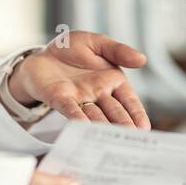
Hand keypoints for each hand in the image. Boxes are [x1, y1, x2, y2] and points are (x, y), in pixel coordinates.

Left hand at [8, 30, 149, 128]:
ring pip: (95, 116)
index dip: (137, 114)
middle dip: (123, 126)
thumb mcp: (97, 43)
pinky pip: (71, 111)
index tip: (145, 129)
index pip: (129, 101)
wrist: (40, 53)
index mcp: (112, 80)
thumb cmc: (71, 49)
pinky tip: (84, 130)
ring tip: (110, 141)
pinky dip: (78, 120)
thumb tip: (142, 59)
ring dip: (103, 128)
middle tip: (130, 140)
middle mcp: (98, 94)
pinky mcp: (60, 99)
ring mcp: (80, 99)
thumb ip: (118, 51)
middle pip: (114, 113)